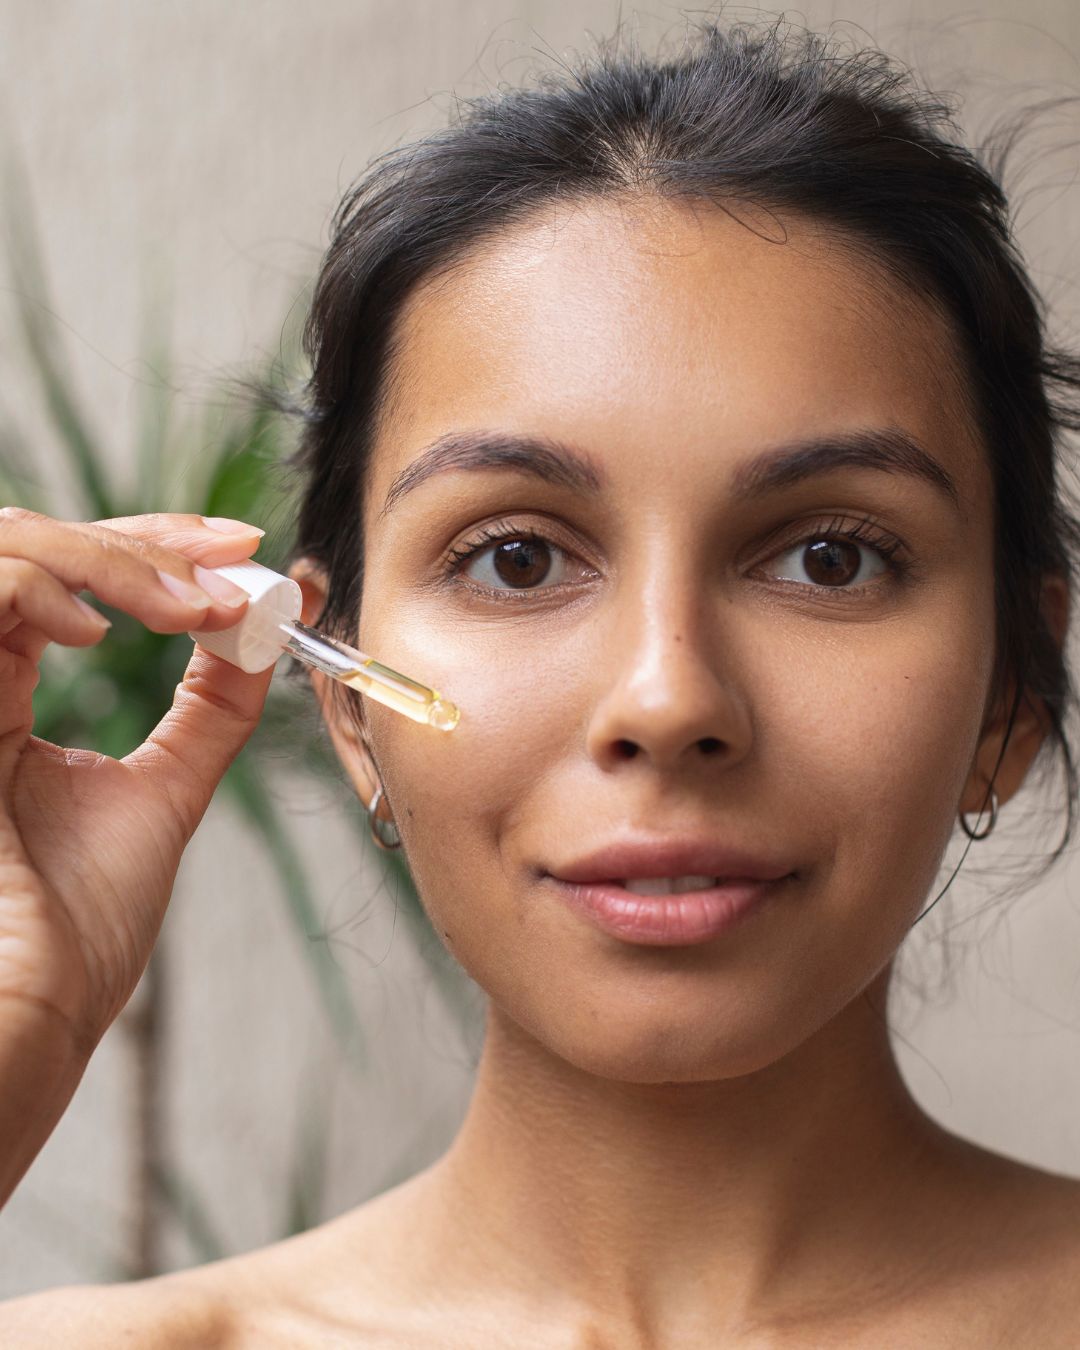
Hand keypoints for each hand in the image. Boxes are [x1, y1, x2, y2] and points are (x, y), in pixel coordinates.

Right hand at [0, 508, 273, 1053]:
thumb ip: (208, 714)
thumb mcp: (166, 793)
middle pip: (34, 544)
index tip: (244, 554)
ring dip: (111, 559)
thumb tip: (264, 638)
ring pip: (5, 550)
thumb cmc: (81, 924)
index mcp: (5, 699)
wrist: (36, 1006)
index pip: (69, 580)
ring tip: (190, 607)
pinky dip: (48, 587)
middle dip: (144, 537)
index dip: (154, 549)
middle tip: (232, 554)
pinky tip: (107, 631)